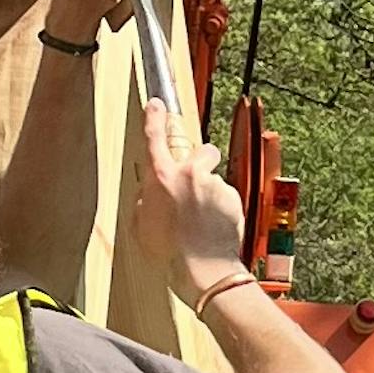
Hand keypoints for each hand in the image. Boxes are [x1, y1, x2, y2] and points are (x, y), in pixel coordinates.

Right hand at [128, 92, 254, 306]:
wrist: (202, 268)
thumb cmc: (168, 251)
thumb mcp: (140, 224)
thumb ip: (144, 200)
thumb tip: (150, 194)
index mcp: (161, 177)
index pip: (155, 137)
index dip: (154, 118)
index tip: (157, 104)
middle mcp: (189, 174)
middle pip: (200, 151)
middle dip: (200, 161)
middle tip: (195, 182)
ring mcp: (214, 184)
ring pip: (214, 179)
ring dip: (209, 193)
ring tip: (203, 221)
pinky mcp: (232, 197)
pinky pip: (226, 197)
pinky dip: (221, 209)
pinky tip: (214, 228)